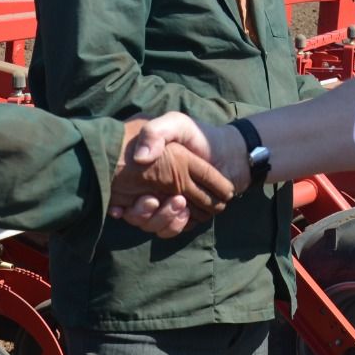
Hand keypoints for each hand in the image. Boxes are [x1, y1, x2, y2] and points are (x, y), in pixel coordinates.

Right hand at [108, 113, 235, 236]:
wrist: (230, 153)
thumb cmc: (200, 137)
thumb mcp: (177, 124)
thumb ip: (156, 133)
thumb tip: (140, 158)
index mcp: (145, 171)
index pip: (123, 193)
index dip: (126, 203)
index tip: (139, 200)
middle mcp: (151, 189)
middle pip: (138, 214)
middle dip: (146, 214)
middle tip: (156, 201)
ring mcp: (166, 203)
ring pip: (154, 224)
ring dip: (165, 220)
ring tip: (182, 207)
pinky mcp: (182, 216)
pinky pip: (172, 230)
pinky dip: (177, 226)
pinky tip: (187, 216)